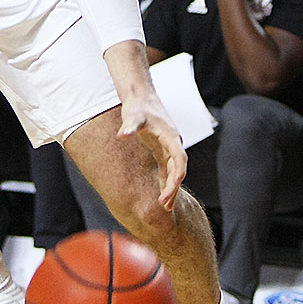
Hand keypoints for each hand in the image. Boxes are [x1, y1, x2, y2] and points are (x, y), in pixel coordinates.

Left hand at [116, 87, 186, 210]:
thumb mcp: (133, 116)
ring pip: (174, 171)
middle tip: (164, 205)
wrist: (140, 96)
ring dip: (171, 188)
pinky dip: (165, 181)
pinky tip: (161, 195)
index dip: (177, 175)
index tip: (172, 187)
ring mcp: (169, 147)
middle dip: (173, 187)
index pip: (179, 159)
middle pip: (178, 169)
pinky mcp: (162, 149)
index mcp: (170, 136)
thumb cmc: (137, 106)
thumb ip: (130, 126)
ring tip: (165, 207)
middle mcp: (173, 143)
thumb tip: (122, 134)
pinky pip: (167, 169)